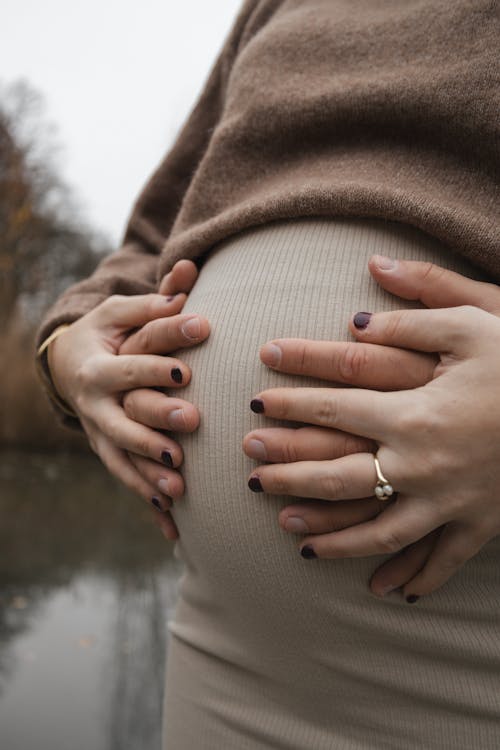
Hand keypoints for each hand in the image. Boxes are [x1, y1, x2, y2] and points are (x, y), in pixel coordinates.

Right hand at [117, 260, 201, 538]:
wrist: (69, 366)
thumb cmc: (104, 334)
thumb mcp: (120, 312)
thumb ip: (156, 299)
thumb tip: (190, 270)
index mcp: (99, 366)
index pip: (130, 366)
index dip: (156, 366)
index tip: (186, 369)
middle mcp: (96, 405)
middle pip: (124, 418)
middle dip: (155, 423)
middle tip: (191, 423)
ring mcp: (100, 434)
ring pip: (123, 459)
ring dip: (148, 475)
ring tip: (179, 489)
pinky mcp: (108, 453)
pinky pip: (127, 480)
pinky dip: (148, 500)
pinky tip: (174, 525)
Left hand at [244, 258, 499, 597]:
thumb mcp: (477, 321)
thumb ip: (417, 307)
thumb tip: (365, 290)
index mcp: (414, 411)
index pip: (333, 406)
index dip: (290, 400)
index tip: (255, 398)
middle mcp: (422, 463)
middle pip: (337, 474)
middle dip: (289, 473)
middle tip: (251, 474)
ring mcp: (450, 500)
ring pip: (376, 530)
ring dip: (331, 535)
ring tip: (292, 536)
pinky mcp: (481, 524)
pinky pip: (440, 560)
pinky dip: (413, 577)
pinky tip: (385, 590)